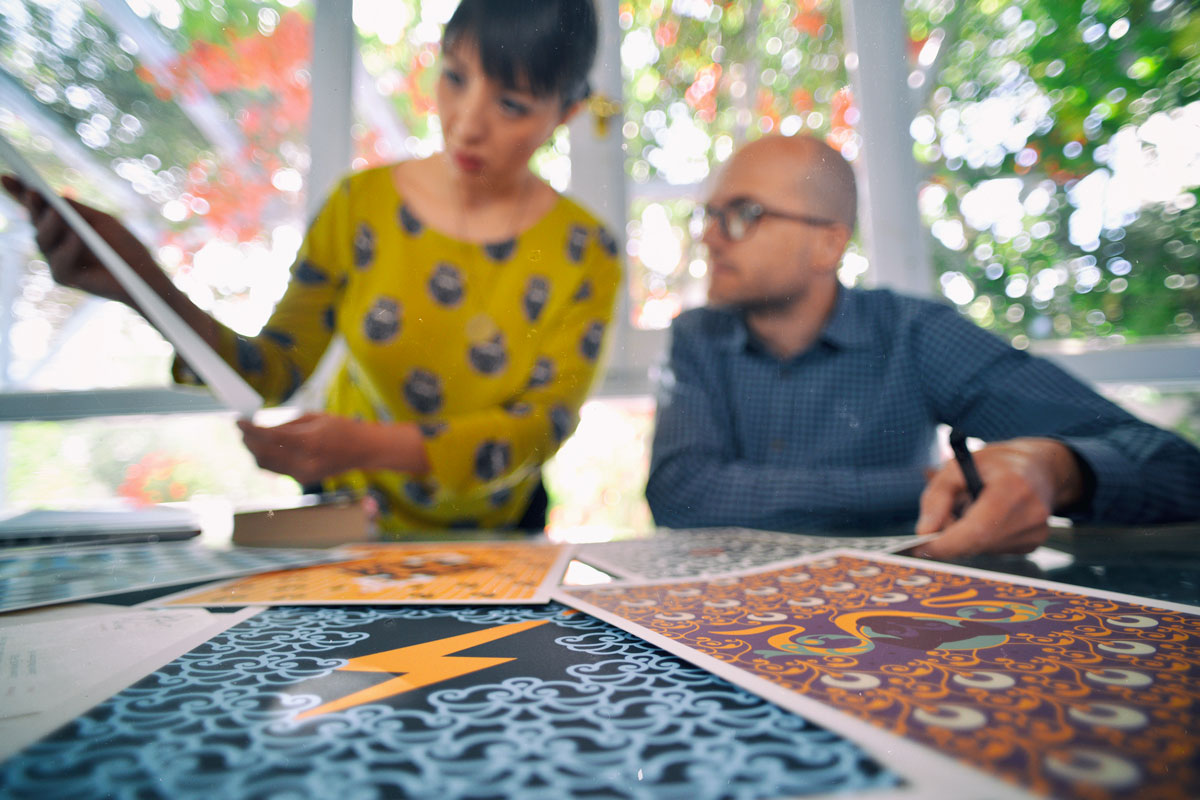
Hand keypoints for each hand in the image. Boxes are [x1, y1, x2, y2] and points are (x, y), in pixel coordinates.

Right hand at [2, 174, 157, 303]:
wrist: (143, 273)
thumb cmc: (123, 246)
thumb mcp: (100, 221)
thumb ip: (76, 210)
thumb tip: (52, 198)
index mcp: (60, 227)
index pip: (36, 208)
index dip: (19, 193)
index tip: (6, 176)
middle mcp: (53, 243)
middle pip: (36, 222)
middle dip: (33, 206)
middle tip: (32, 191)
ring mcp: (56, 260)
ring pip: (44, 241)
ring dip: (50, 224)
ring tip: (56, 211)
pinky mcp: (64, 278)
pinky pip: (60, 263)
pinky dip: (68, 248)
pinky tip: (76, 236)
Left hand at [237, 413, 429, 484]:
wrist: (363, 450)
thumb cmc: (341, 429)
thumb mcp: (314, 417)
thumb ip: (286, 423)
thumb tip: (262, 427)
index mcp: (309, 441)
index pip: (269, 436)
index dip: (249, 429)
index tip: (237, 421)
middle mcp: (304, 461)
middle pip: (263, 454)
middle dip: (248, 441)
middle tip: (240, 429)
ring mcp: (303, 474)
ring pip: (266, 465)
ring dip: (253, 452)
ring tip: (248, 438)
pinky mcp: (303, 481)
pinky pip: (277, 470)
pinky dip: (267, 459)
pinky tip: (264, 448)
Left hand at [913, 437, 1084, 559]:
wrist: (1039, 467)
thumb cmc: (994, 465)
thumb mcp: (956, 467)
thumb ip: (937, 498)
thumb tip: (924, 532)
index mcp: (1013, 486)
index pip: (978, 528)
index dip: (948, 543)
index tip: (922, 547)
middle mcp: (1031, 512)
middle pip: (978, 542)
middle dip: (950, 540)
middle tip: (935, 526)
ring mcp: (1036, 531)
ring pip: (982, 549)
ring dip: (965, 537)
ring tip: (968, 509)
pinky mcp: (1034, 543)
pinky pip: (993, 549)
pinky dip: (979, 539)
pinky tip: (985, 518)